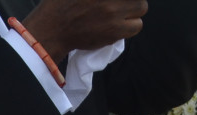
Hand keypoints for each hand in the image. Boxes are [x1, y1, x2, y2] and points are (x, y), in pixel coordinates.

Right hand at [25, 0, 148, 59]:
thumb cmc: (62, 2)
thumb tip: (109, 0)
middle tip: (125, 3)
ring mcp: (113, 11)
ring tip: (124, 13)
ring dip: (135, 11)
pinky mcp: (114, 30)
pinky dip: (131, 25)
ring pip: (141, 7)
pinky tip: (120, 25)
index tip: (121, 1)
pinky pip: (136, 26)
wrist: (55, 27)